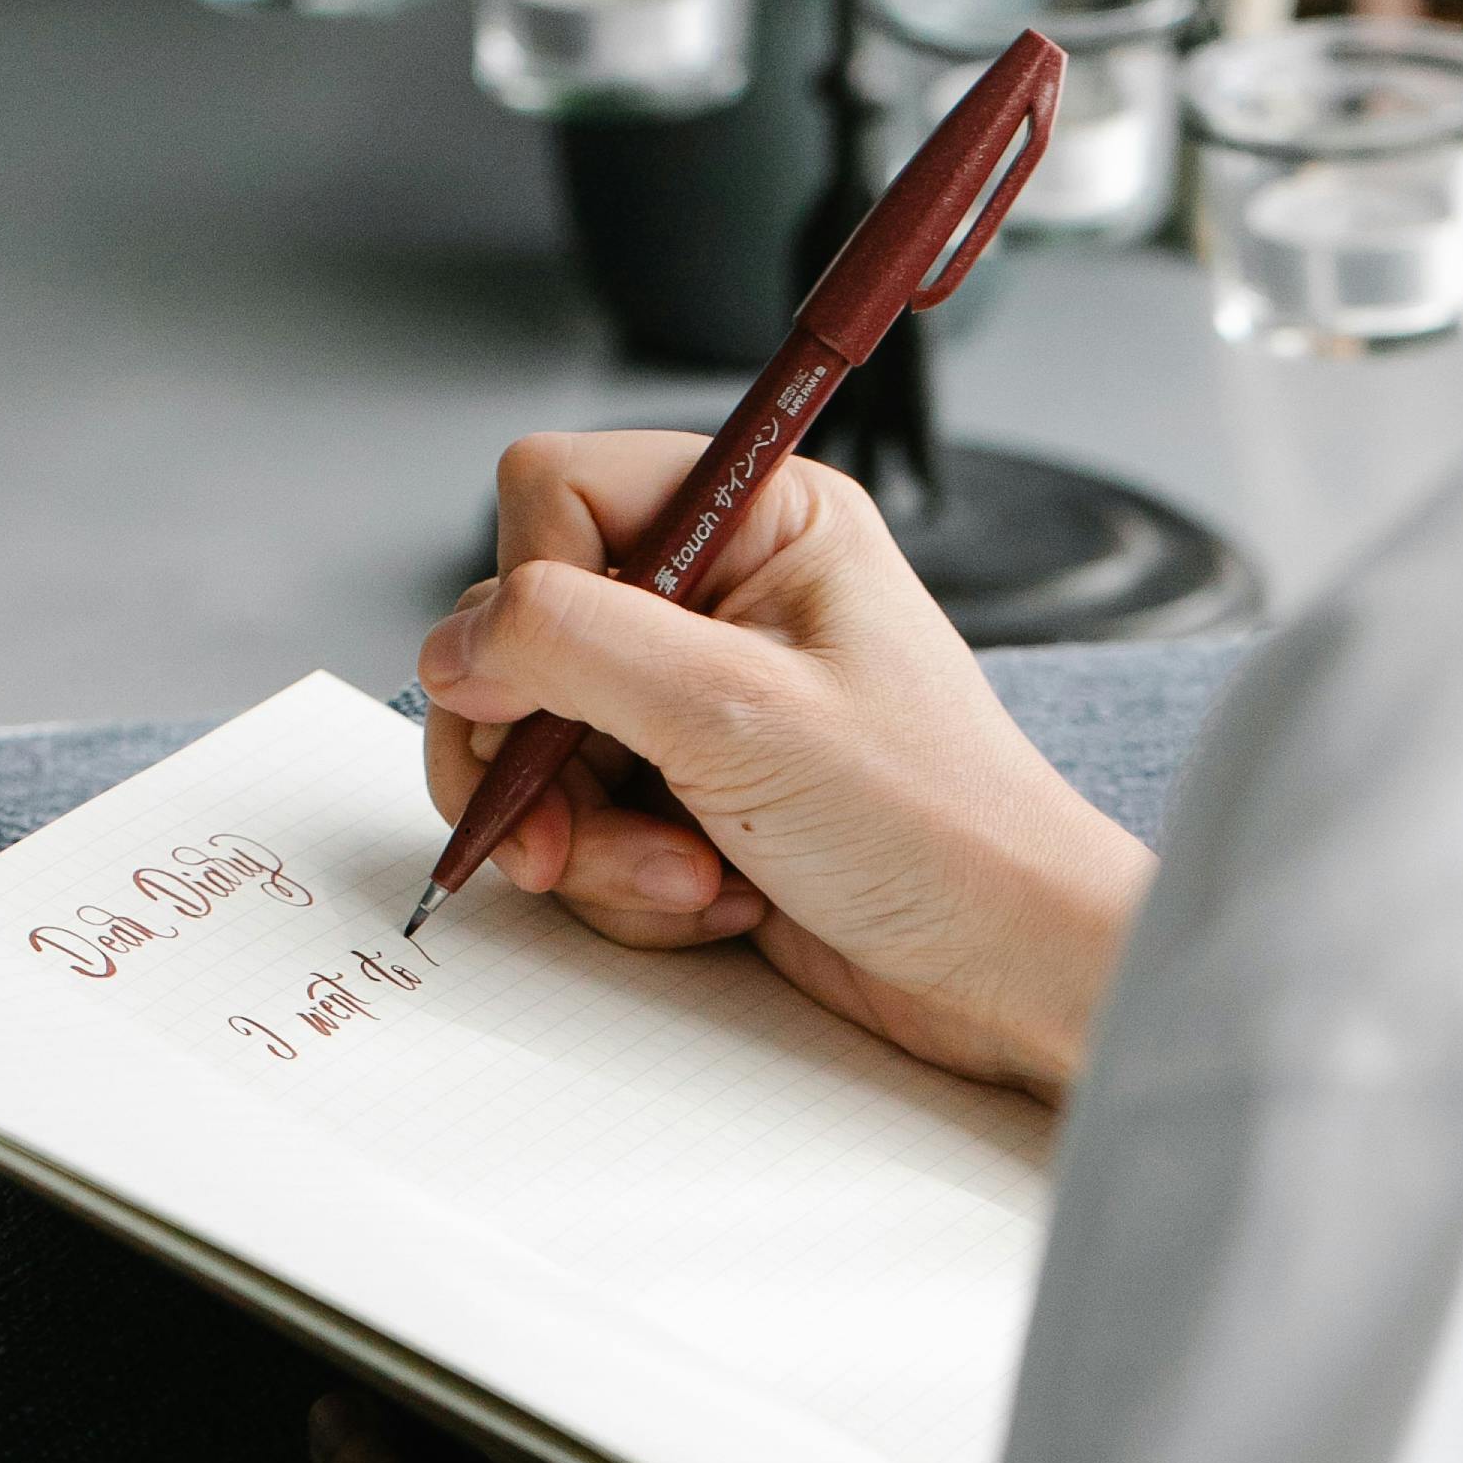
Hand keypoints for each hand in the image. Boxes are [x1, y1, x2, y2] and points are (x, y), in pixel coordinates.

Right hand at [418, 432, 1154, 1098]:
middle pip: (522, 634)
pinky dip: (628, 884)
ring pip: (541, 746)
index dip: (524, 599)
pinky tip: (718, 902)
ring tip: (685, 880)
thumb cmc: (938, 828)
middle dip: (539, 754)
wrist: (1007, 969)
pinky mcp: (691, 799)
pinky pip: (584, 827)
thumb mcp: (736, 710)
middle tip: (559, 835)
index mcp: (759, 519)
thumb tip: (455, 642)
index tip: (536, 700)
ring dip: (589, 838)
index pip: (553, 493)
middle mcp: (722, 598)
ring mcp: (700, 705)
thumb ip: (573, 647)